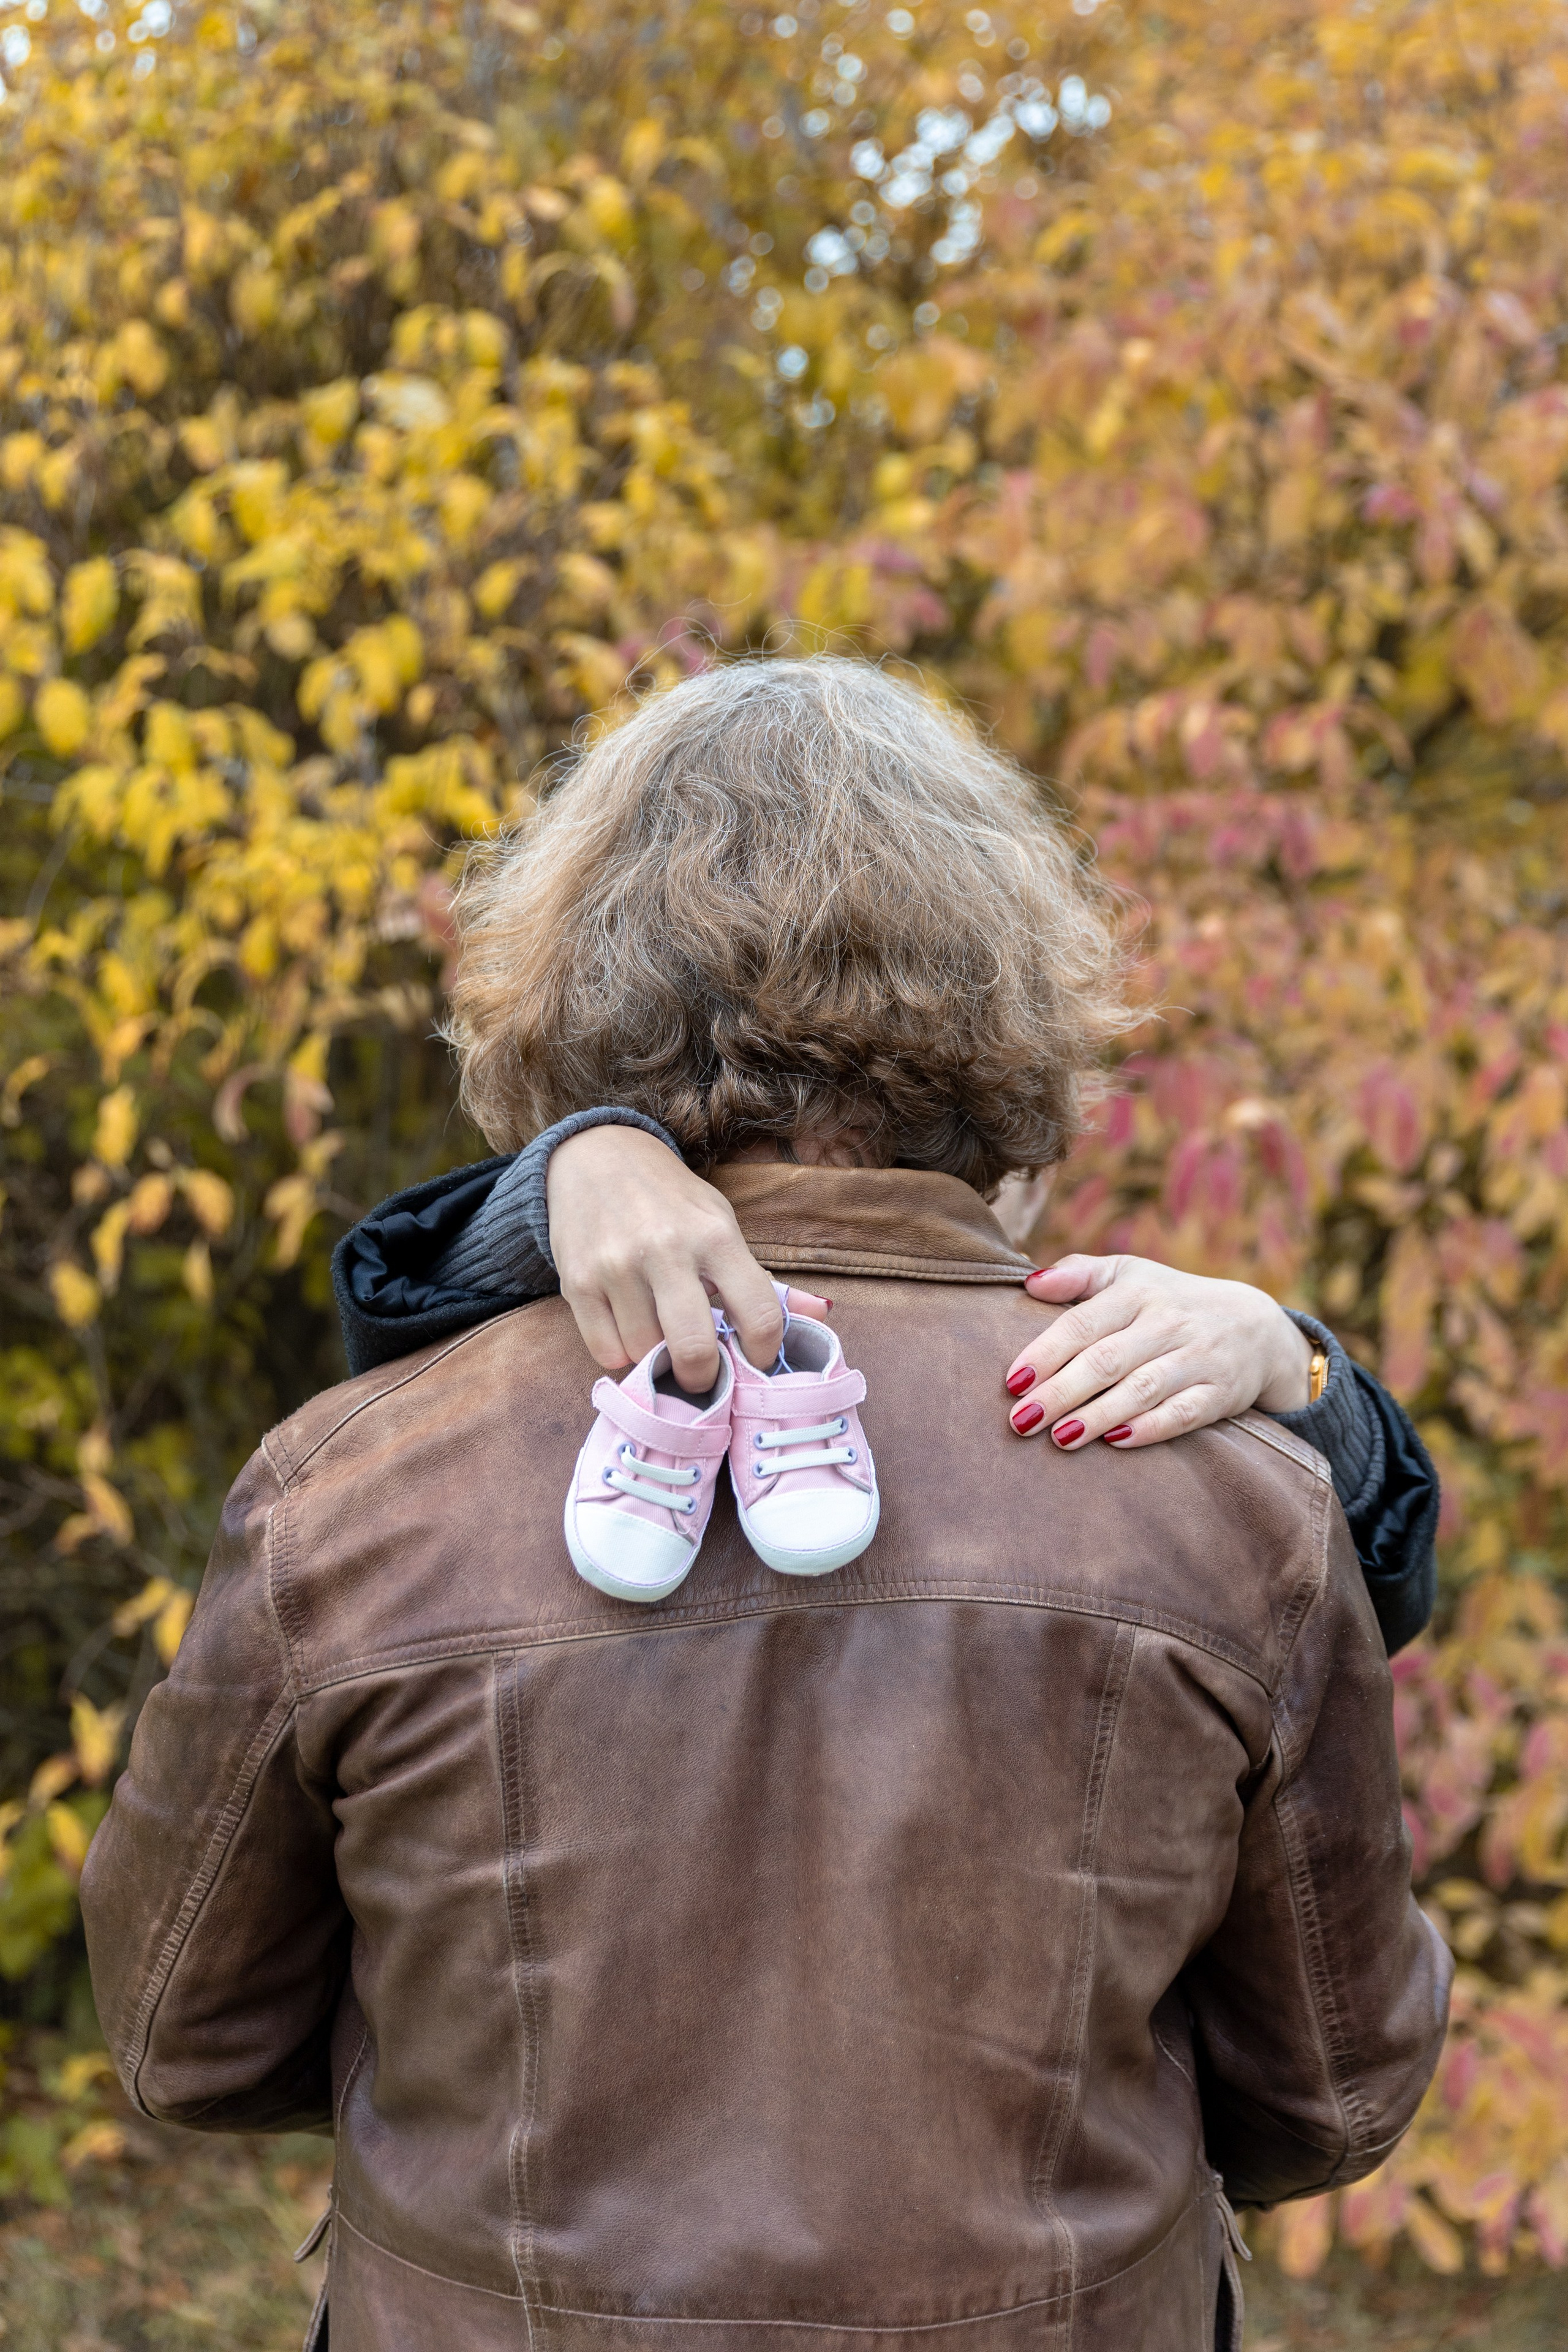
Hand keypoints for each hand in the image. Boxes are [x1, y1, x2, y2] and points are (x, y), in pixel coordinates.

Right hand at [546, 1126, 827, 1390]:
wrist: (594, 1157)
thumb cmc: (671, 1201)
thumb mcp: (722, 1224)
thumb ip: (765, 1279)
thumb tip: (822, 1315)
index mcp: (715, 1235)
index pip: (759, 1313)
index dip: (764, 1352)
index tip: (755, 1359)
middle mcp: (666, 1249)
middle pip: (693, 1349)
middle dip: (703, 1378)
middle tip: (703, 1376)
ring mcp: (616, 1266)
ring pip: (644, 1353)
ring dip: (656, 1359)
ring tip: (660, 1336)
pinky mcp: (577, 1281)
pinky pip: (605, 1351)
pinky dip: (621, 1353)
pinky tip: (628, 1329)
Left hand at [1003, 1254, 1313, 1447]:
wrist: (1255, 1326)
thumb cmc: (1170, 1301)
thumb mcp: (1130, 1274)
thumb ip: (1079, 1274)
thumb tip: (1030, 1282)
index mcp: (1138, 1291)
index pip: (1084, 1322)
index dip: (1047, 1352)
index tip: (1013, 1381)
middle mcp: (1168, 1322)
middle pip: (1106, 1360)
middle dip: (1060, 1392)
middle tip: (1020, 1420)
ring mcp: (1198, 1358)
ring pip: (1141, 1389)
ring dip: (1097, 1415)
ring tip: (1059, 1437)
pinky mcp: (1221, 1393)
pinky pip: (1184, 1413)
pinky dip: (1150, 1428)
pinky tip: (1115, 1442)